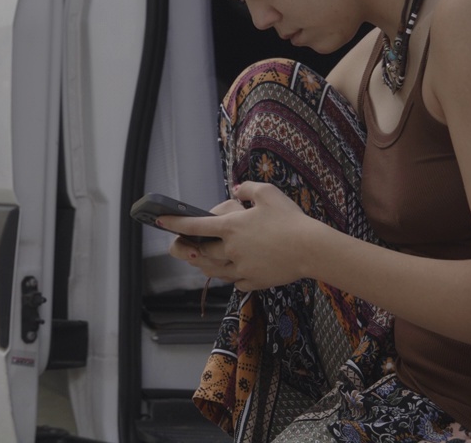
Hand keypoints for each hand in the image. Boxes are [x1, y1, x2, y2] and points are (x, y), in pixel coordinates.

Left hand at [159, 181, 320, 289]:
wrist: (311, 249)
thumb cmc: (290, 219)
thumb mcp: (268, 194)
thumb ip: (247, 188)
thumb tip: (236, 189)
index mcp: (231, 227)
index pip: (195, 226)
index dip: (174, 223)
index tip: (159, 221)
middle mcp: (231, 249)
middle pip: (202, 252)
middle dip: (190, 249)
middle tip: (184, 245)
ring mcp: (241, 268)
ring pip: (215, 270)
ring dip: (206, 264)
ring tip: (204, 258)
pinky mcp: (253, 281)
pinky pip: (235, 281)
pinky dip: (232, 275)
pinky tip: (236, 268)